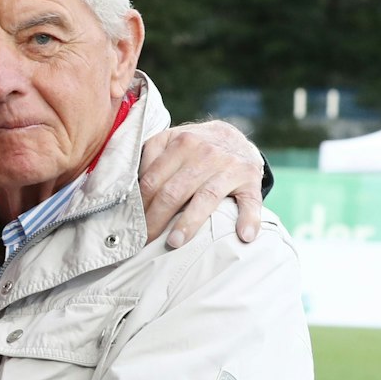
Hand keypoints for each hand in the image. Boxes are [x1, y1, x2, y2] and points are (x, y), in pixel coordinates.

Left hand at [137, 120, 262, 247]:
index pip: (153, 180)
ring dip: (189, 222)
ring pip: (206, 198)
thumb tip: (130, 188)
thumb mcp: (170, 141)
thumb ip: (150, 157)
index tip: (132, 227)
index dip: (140, 206)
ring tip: (175, 243)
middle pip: (173, 192)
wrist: (235, 136)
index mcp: (181, 143)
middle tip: (145, 241)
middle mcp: (205, 153)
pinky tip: (244, 236)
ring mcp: (230, 167)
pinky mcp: (250, 179)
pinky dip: (249, 219)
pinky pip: (250, 201)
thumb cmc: (194, 146)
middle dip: (156, 220)